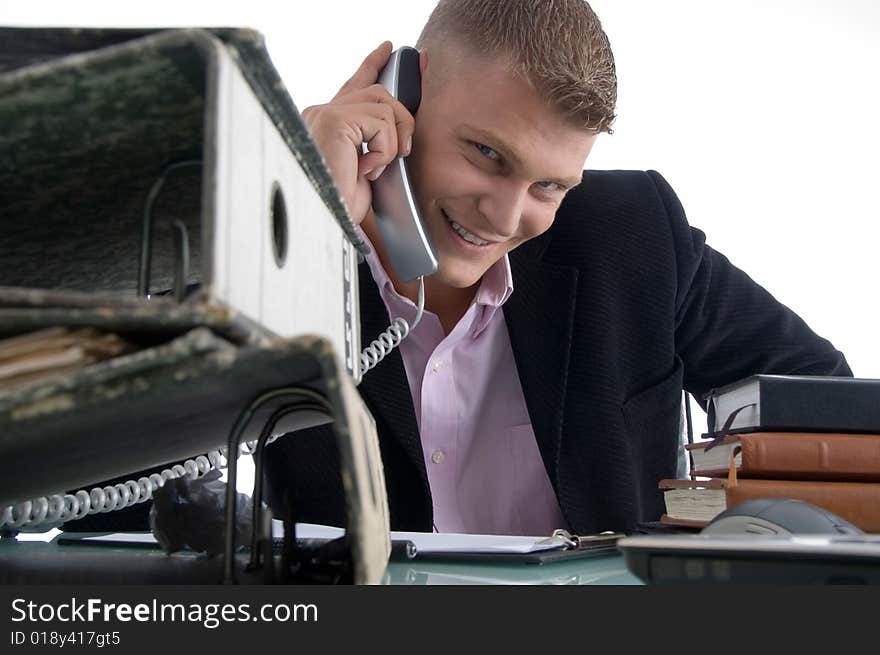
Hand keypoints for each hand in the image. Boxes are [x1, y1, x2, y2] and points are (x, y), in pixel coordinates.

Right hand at [301, 41, 415, 224]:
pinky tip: (366, 169)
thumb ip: (373, 143)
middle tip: (403, 150)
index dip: (373, 65)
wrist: (325, 221)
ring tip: (376, 167)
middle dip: (402, 118)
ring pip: (385, 106)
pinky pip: (381, 123)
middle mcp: (320, 112)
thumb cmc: (340, 205)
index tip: (388, 50)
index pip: (353, 85)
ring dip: (391, 143)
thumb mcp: (363, 169)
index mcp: (325, 122)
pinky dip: (383, 151)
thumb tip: (399, 129)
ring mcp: (325, 113)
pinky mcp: (335, 120)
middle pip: (379, 92)